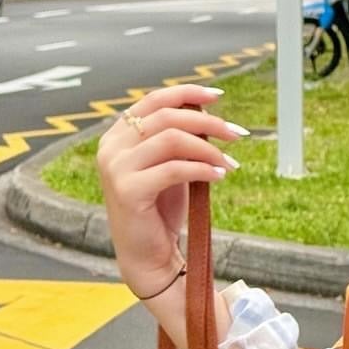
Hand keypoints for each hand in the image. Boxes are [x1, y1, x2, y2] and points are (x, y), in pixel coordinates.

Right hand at [95, 84, 248, 295]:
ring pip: (171, 139)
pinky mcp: (127, 190)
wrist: (147, 255)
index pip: (154, 100)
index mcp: (118, 135)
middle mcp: (111, 147)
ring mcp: (115, 168)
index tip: (218, 97)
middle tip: (237, 134)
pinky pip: (174, 169)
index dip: (187, 93)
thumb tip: (208, 112)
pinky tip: (219, 175)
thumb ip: (179, 138)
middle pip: (166, 117)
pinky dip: (202, 169)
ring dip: (208, 148)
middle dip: (208, 122)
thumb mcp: (170, 165)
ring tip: (229, 162)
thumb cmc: (161, 208)